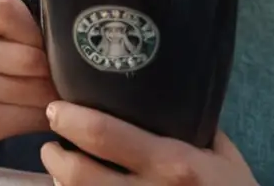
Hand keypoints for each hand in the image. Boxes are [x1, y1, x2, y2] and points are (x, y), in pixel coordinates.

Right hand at [0, 0, 59, 150]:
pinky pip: (31, 117)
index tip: (43, 42)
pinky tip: (49, 112)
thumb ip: (19, 22)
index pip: (9, 9)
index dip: (36, 28)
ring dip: (55, 93)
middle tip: (66, 72)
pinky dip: (48, 115)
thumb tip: (75, 33)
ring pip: (36, 89)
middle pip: (30, 57)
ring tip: (60, 91)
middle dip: (54, 67)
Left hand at [41, 101, 257, 184]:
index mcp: (172, 163)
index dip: (71, 119)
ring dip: (59, 183)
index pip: (105, 135)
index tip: (57, 108)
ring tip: (59, 167)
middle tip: (50, 142)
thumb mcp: (224, 155)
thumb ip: (194, 126)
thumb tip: (166, 97)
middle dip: (54, 155)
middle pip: (78, 174)